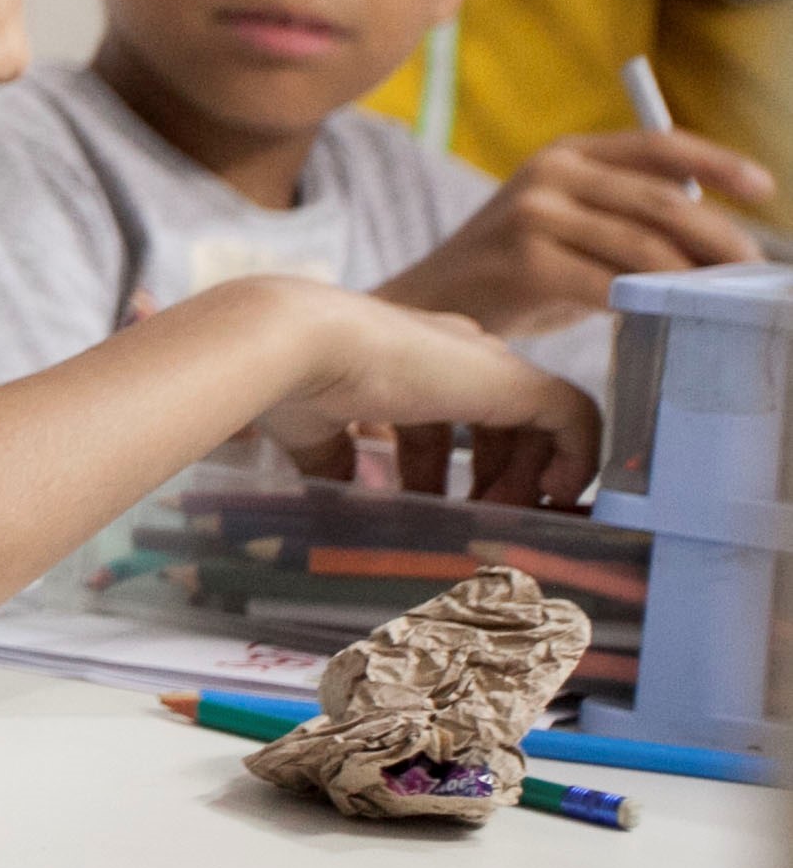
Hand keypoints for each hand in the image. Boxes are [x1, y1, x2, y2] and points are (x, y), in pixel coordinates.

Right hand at [246, 277, 598, 507]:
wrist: (296, 342)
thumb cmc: (291, 380)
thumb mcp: (315, 432)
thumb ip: (336, 460)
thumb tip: (339, 495)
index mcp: (403, 360)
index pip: (450, 415)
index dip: (453, 468)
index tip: (441, 508)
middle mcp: (450, 354)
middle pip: (497, 423)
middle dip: (493, 481)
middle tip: (476, 524)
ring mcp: (482, 363)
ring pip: (535, 422)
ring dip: (525, 479)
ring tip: (501, 520)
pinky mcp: (512, 379)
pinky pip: (574, 416)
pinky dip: (576, 458)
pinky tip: (554, 494)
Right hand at [382, 130, 772, 337]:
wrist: (430, 306)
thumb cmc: (514, 275)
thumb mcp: (569, 227)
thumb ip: (627, 219)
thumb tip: (720, 241)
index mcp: (565, 154)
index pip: (656, 144)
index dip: (716, 162)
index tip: (765, 187)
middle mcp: (549, 174)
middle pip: (662, 201)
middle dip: (721, 239)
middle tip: (754, 273)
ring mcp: (534, 216)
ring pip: (645, 247)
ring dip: (695, 280)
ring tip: (721, 303)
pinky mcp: (525, 262)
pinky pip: (612, 285)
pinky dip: (650, 304)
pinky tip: (669, 319)